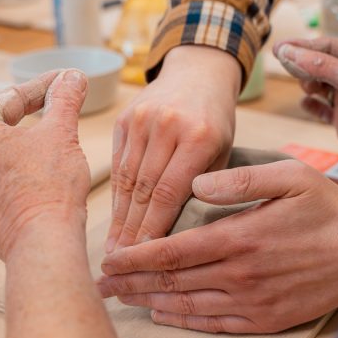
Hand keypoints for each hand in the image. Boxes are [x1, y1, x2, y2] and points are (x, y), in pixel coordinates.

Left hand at [97, 160, 337, 332]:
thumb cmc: (327, 207)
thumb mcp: (290, 176)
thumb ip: (240, 181)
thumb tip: (196, 184)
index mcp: (240, 237)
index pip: (172, 251)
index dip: (136, 257)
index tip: (109, 258)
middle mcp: (240, 274)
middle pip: (172, 282)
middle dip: (131, 283)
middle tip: (100, 284)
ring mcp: (253, 301)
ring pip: (188, 305)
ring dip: (150, 302)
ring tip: (122, 299)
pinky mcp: (266, 318)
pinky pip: (215, 323)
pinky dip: (185, 320)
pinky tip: (166, 314)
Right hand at [106, 45, 240, 251]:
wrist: (198, 73)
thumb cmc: (215, 120)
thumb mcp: (222, 151)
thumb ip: (203, 187)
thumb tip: (178, 236)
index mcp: (198, 136)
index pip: (168, 193)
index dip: (153, 229)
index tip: (144, 258)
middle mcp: (167, 126)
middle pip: (143, 190)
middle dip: (131, 231)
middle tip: (122, 264)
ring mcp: (142, 120)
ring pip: (126, 179)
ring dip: (119, 218)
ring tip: (115, 250)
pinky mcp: (125, 119)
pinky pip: (118, 164)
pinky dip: (117, 196)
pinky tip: (115, 220)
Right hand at [274, 37, 337, 174]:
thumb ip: (322, 66)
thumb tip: (289, 52)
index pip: (328, 47)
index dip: (304, 45)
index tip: (281, 47)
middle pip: (321, 64)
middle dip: (301, 62)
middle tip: (279, 60)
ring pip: (319, 86)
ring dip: (307, 82)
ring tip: (302, 85)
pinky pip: (322, 110)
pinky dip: (311, 106)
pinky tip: (305, 103)